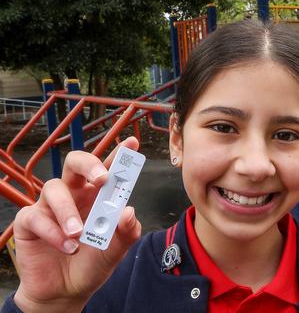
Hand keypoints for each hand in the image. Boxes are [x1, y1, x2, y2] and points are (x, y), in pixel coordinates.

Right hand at [13, 137, 141, 312]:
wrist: (67, 292)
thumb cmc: (92, 264)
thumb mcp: (116, 251)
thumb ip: (127, 232)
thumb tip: (129, 212)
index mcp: (98, 196)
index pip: (108, 170)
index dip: (119, 155)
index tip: (132, 143)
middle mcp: (74, 195)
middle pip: (75, 163)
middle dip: (89, 164)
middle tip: (102, 178)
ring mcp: (50, 206)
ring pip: (53, 188)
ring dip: (68, 211)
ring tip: (79, 234)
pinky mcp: (30, 222)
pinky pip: (35, 215)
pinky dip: (53, 232)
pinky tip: (67, 247)